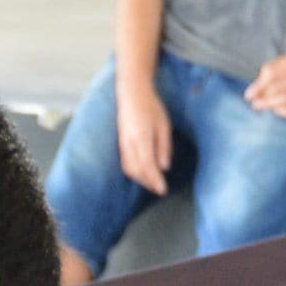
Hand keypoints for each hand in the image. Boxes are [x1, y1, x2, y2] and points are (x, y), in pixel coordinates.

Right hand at [115, 79, 172, 193]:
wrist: (131, 95)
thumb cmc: (151, 107)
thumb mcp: (164, 125)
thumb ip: (164, 147)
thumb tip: (164, 168)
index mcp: (142, 138)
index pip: (148, 165)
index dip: (155, 180)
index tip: (163, 190)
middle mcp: (129, 144)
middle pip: (137, 171)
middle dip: (148, 183)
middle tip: (160, 189)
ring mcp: (123, 145)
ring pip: (129, 170)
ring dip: (141, 180)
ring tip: (152, 184)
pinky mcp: (121, 145)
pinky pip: (126, 164)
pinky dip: (135, 173)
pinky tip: (143, 174)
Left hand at [244, 51, 285, 119]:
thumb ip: (275, 68)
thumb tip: (257, 85)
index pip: (271, 73)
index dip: (258, 85)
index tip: (248, 95)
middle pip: (277, 87)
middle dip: (263, 98)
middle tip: (255, 105)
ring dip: (272, 105)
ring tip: (264, 108)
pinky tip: (279, 112)